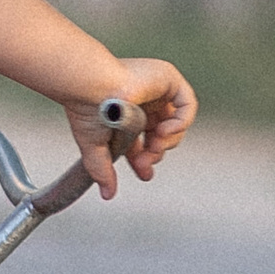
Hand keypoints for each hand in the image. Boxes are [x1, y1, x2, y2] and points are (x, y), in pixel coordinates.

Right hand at [64, 59, 196, 194]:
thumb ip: (102, 170)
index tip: (143, 173)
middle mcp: (144, 99)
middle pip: (162, 133)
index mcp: (127, 111)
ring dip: (168, 141)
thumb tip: (107, 194)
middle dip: (155, 152)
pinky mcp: (168, 78)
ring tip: (154, 146)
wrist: (89, 87)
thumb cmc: (86, 109)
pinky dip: (181, 123)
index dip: (146, 157)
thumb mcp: (94, 146)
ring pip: (177, 122)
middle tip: (145, 163)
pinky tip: (164, 131)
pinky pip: (187, 105)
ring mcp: (157, 89)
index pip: (144, 138)